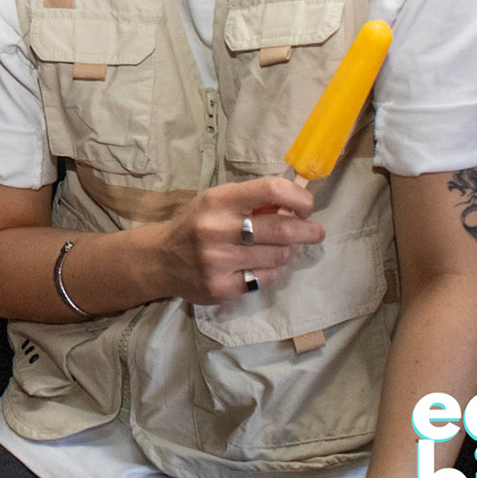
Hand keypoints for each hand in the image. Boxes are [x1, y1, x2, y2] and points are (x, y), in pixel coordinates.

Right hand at [153, 177, 323, 303]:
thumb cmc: (196, 224)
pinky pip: (265, 279)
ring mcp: (219, 260)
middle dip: (308, 231)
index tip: (306, 207)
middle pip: (282, 229)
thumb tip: (295, 205)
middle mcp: (217, 229)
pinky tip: (256, 267)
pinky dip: (268, 272)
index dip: (298, 198)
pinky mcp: (222, 287)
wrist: (160, 259)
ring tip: (277, 249)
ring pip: (278, 256)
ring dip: (285, 252)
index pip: (271, 190)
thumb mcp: (218, 202)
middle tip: (316, 232)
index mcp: (219, 200)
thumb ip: (252, 201)